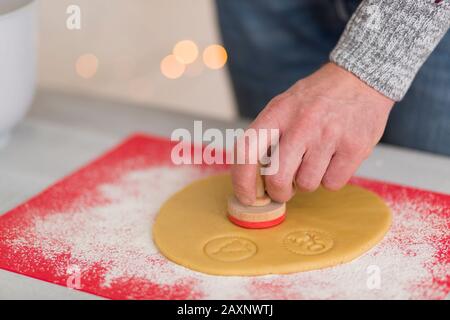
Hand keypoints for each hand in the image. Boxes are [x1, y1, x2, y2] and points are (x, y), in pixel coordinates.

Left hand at [231, 62, 393, 204]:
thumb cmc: (316, 99)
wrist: (360, 79)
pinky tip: (334, 160)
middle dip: (278, 192)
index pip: (247, 151)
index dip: (241, 181)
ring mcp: (329, 135)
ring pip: (306, 184)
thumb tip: (249, 176)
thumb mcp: (284, 106)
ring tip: (314, 161)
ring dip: (307, 182)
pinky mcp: (354, 147)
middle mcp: (301, 123)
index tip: (247, 197)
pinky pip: (333, 183)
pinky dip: (331, 179)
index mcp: (278, 112)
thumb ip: (266, 136)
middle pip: (277, 178)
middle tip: (283, 189)